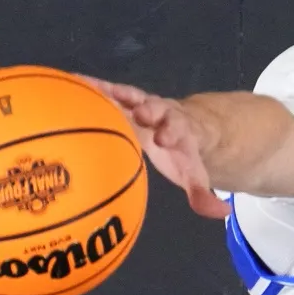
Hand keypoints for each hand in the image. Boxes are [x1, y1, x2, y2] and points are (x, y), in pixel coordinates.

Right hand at [80, 76, 232, 218]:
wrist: (178, 123)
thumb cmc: (180, 152)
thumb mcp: (192, 172)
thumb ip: (202, 193)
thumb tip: (221, 211)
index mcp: (179, 130)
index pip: (179, 129)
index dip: (171, 131)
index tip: (164, 138)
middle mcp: (160, 113)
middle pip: (157, 108)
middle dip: (149, 109)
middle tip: (140, 112)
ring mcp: (140, 104)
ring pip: (130, 96)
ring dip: (114, 93)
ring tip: (93, 89)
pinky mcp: (123, 100)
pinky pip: (108, 92)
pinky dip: (93, 87)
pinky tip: (72, 82)